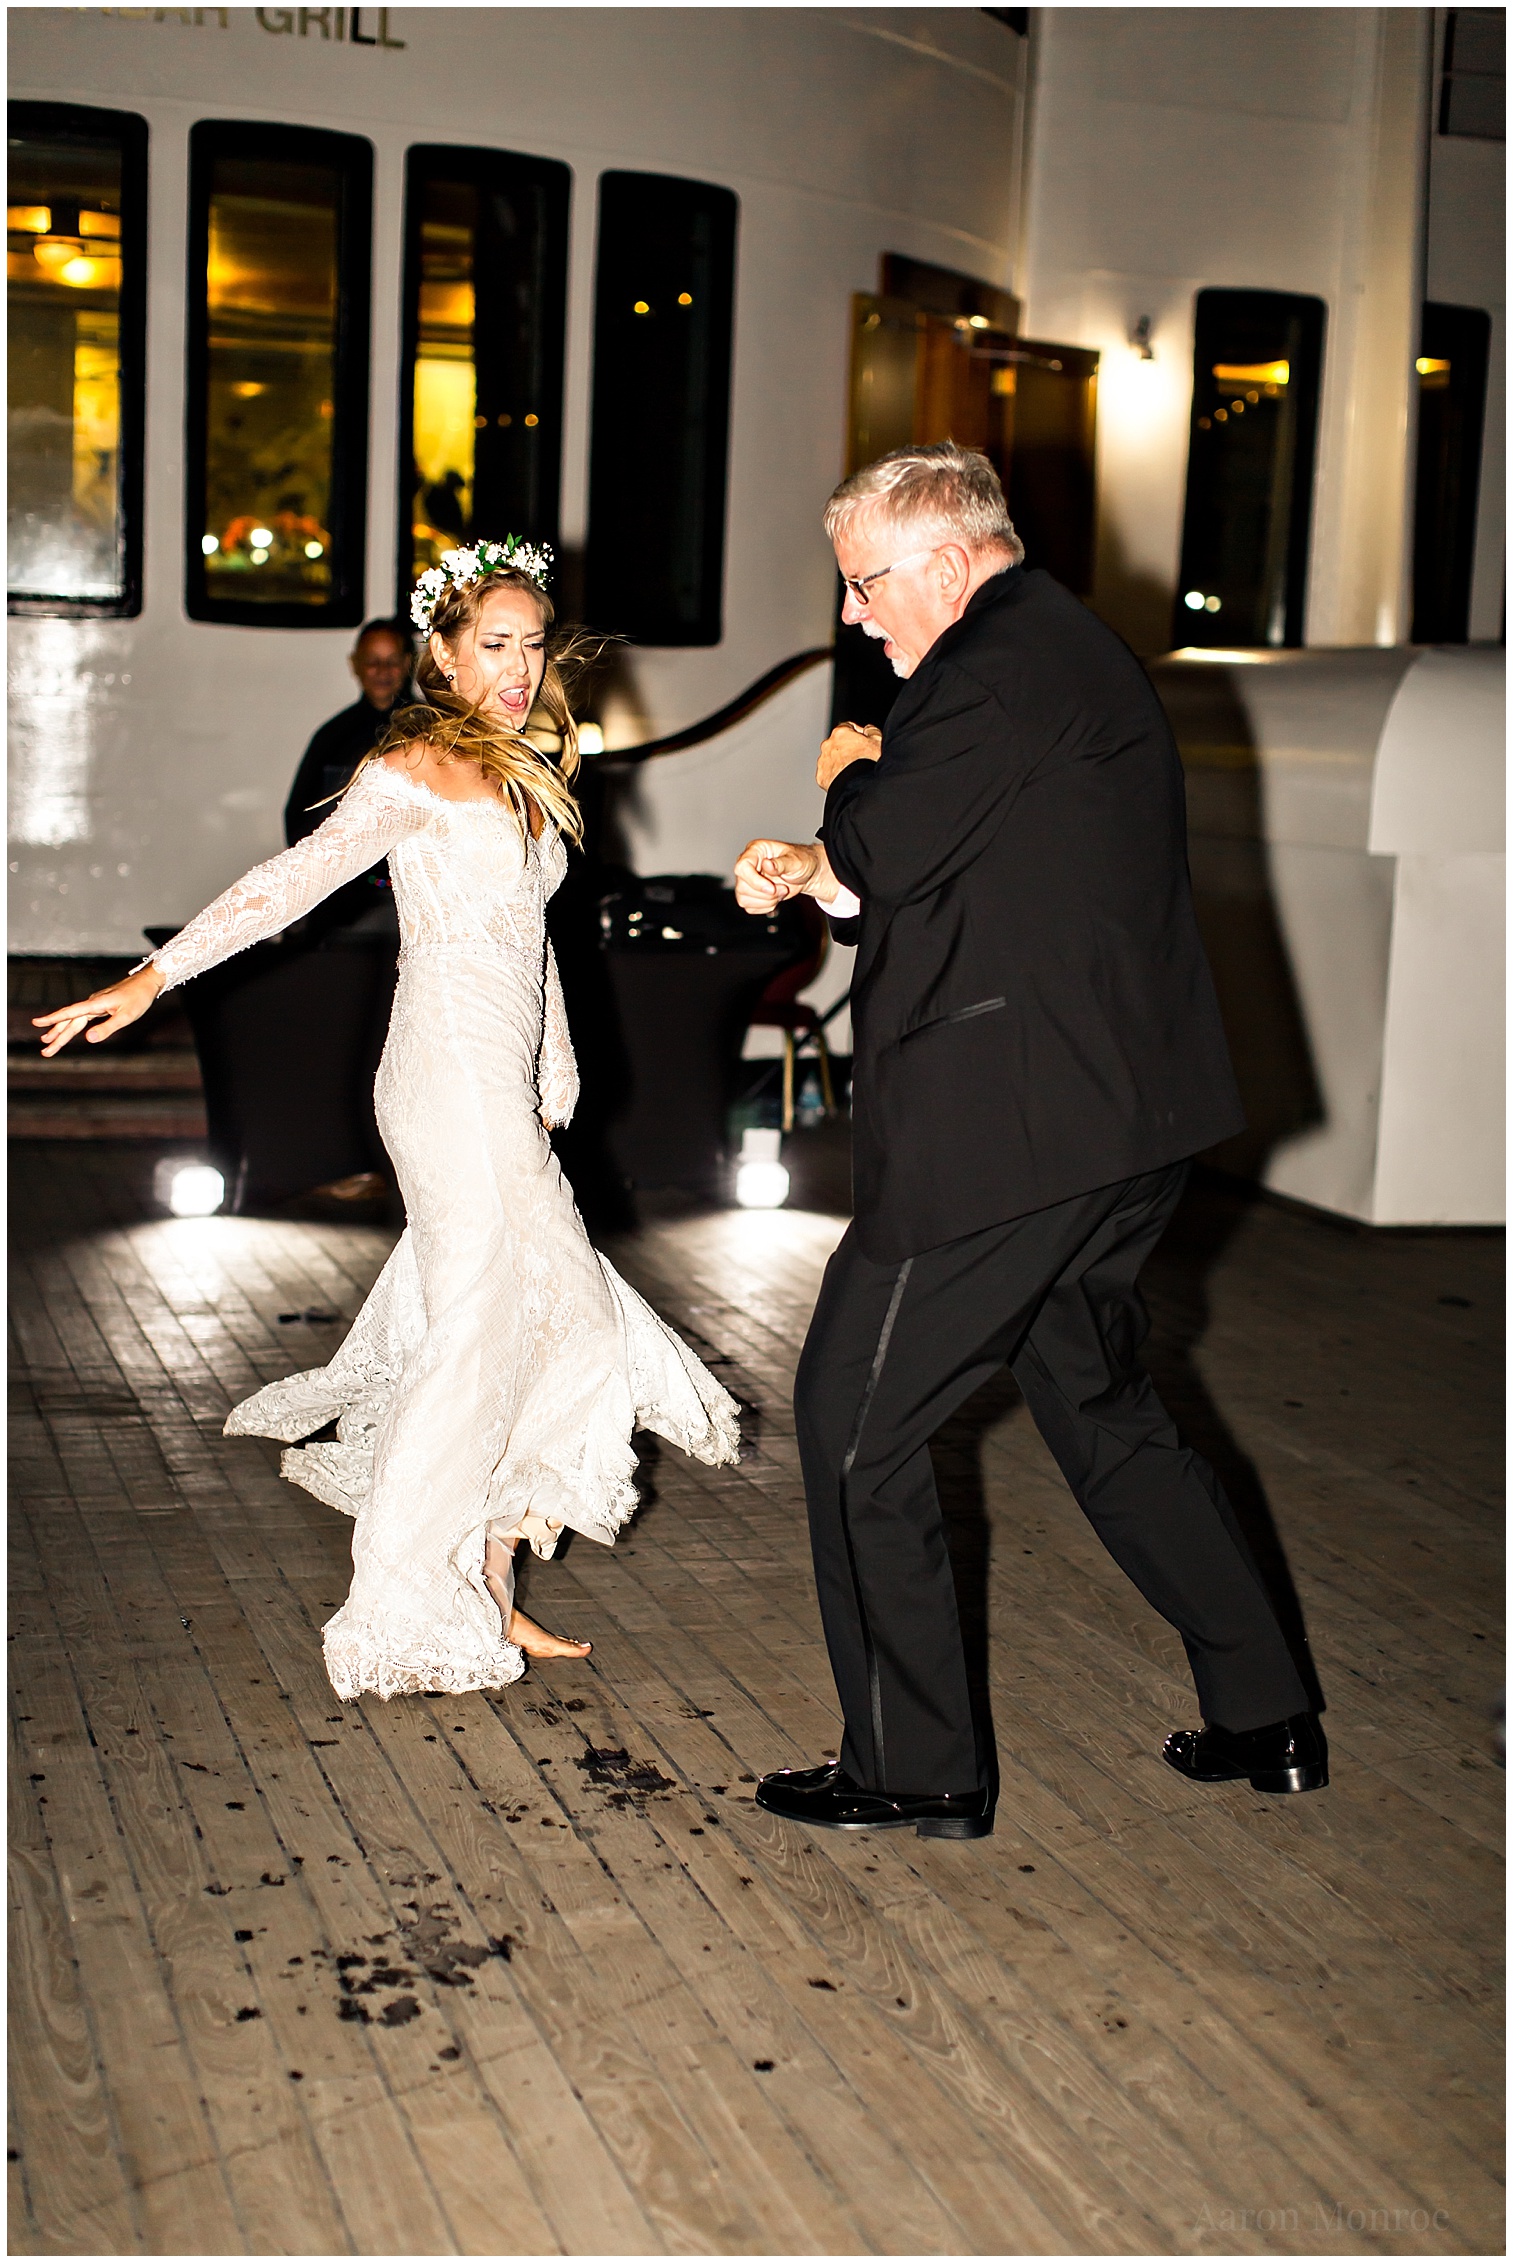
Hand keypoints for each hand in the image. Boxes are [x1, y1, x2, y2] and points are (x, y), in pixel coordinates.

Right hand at [33, 965, 162, 1056]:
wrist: (147, 982)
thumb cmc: (139, 998)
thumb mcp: (126, 1016)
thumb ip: (108, 1028)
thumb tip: (88, 1039)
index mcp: (95, 1004)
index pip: (70, 1013)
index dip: (52, 1019)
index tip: (36, 1023)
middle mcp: (92, 1003)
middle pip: (70, 1022)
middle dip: (56, 1036)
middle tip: (44, 1051)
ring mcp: (95, 1004)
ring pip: (74, 1020)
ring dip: (62, 1032)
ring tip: (47, 1042)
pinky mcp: (100, 1005)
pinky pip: (82, 1018)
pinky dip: (72, 1025)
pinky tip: (67, 1030)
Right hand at [734, 838, 823, 911]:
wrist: (806, 875)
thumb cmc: (801, 862)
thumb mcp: (796, 860)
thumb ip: (781, 863)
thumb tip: (767, 864)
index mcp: (756, 850)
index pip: (742, 867)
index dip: (754, 881)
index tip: (771, 888)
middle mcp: (748, 865)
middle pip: (742, 886)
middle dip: (765, 894)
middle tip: (783, 889)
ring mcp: (748, 880)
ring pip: (744, 899)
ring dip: (766, 901)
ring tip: (781, 892)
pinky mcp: (750, 894)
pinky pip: (750, 907)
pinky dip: (766, 907)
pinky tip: (776, 897)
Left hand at [817, 722, 881, 791]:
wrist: (859, 786)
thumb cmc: (868, 764)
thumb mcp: (878, 742)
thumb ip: (872, 731)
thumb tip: (868, 729)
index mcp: (840, 733)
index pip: (848, 727)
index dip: (858, 734)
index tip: (865, 742)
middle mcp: (828, 745)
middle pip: (838, 743)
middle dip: (848, 749)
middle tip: (861, 758)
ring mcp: (823, 761)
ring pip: (832, 759)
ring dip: (841, 762)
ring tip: (854, 771)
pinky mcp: (821, 777)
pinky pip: (828, 774)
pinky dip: (836, 775)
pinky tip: (847, 779)